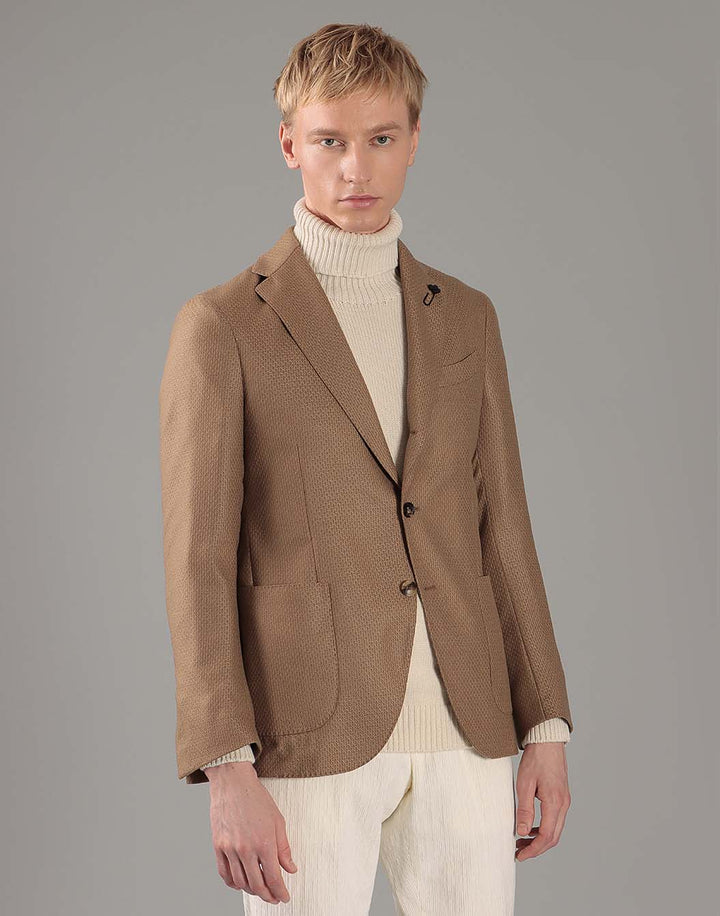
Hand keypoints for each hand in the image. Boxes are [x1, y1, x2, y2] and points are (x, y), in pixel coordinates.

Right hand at [206, 762, 297, 903]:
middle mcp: (246, 849)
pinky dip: (233, 883)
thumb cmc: (256, 798)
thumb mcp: (277, 821)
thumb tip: (290, 868)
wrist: (233, 783)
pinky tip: (240, 883)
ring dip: (251, 891)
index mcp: (264, 842)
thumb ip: (284, 848)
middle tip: (274, 898)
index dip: (280, 892)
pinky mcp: (218, 846)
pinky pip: (224, 873)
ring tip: (259, 890)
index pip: (273, 878)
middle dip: (268, 895)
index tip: (284, 897)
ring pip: (240, 882)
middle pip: (257, 884)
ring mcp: (230, 849)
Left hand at [514, 742, 570, 861]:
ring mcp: (565, 801)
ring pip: (555, 830)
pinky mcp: (562, 797)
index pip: (546, 836)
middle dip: (536, 849)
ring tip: (522, 842)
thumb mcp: (525, 784)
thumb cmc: (536, 759)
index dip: (533, 850)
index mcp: (555, 803)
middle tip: (519, 852)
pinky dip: (544, 829)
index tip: (520, 856)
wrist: (548, 741)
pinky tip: (531, 828)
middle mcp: (563, 805)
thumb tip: (523, 832)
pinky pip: (555, 820)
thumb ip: (525, 809)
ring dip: (540, 840)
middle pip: (553, 837)